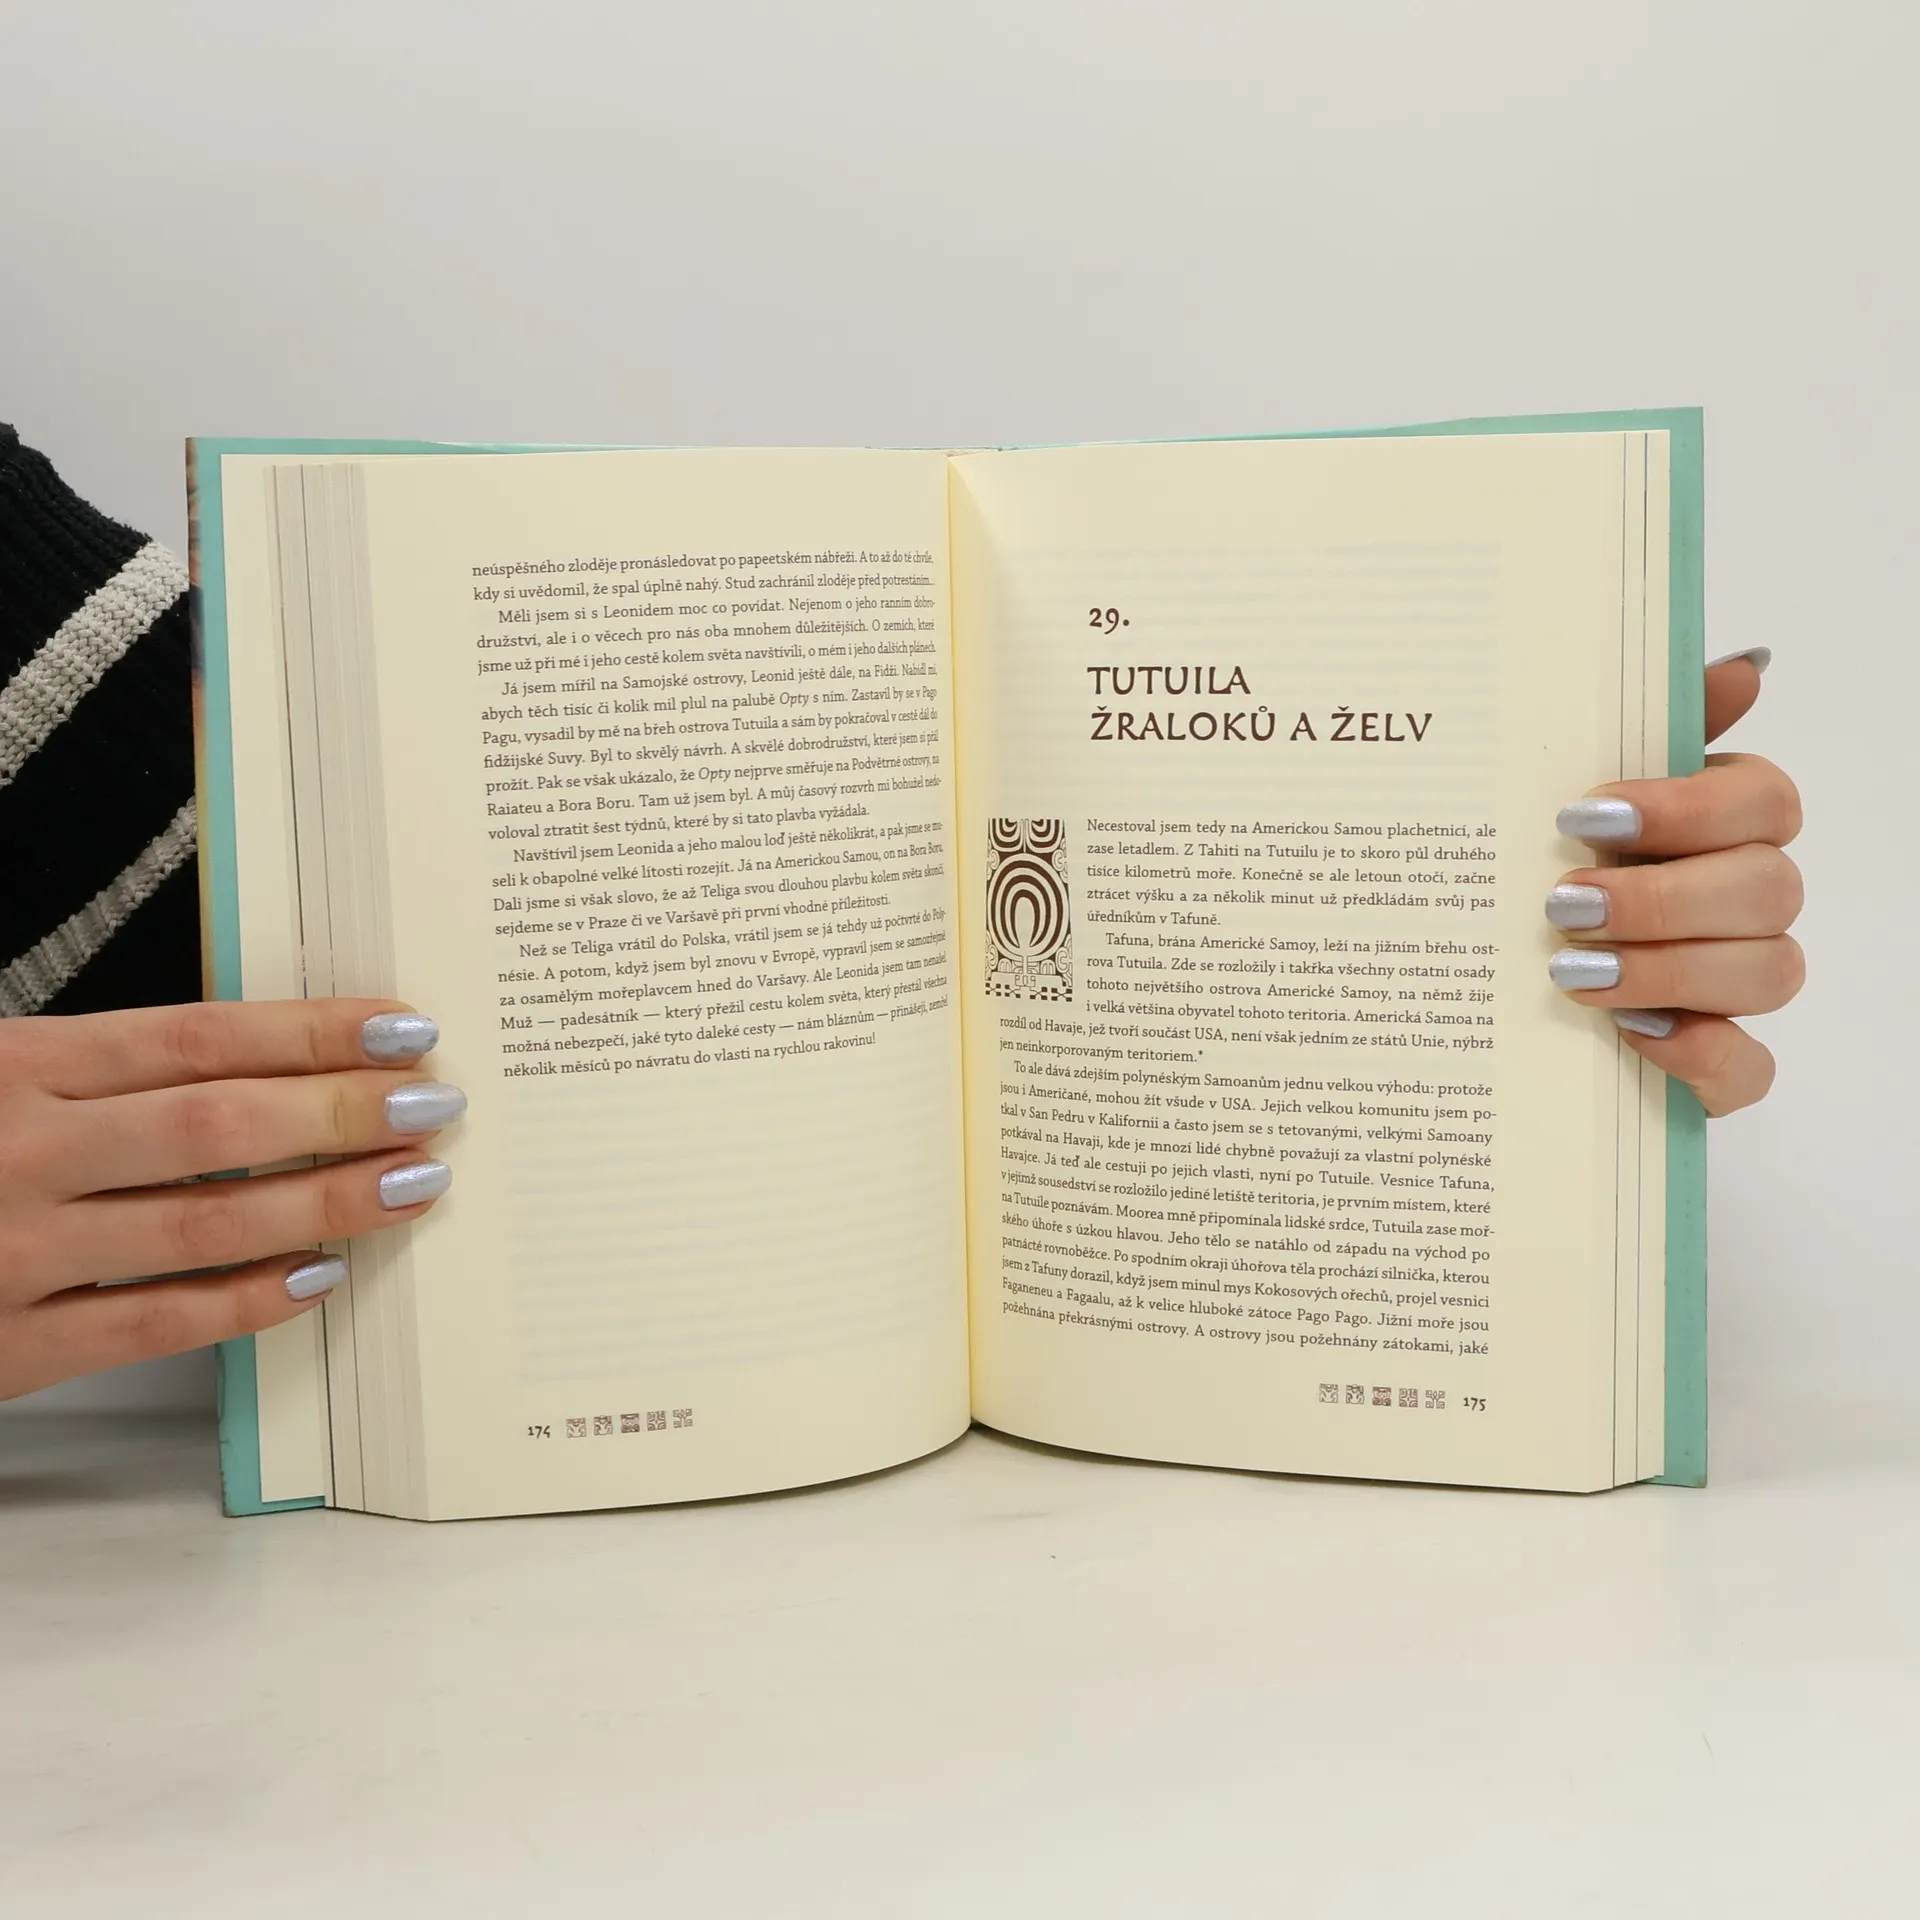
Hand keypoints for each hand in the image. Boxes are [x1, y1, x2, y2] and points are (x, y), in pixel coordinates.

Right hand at [0, 1000, 462, 1398]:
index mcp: (11, 1065)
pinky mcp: (7, 1348)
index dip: (309, 1031)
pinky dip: (250, 1299)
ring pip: (207, 1222)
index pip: (196, 1038)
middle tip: (437, 1103)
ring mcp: (15, 1254)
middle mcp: (18, 1152)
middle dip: (343, 1110)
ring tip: (412, 1181)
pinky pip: (158, 1324)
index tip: (401, 1026)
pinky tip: (323, 1274)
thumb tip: (253, 1055)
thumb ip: (90, 1067)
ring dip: (328, 1200)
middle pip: (219, 1124)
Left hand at [1548, 648, 1800, 1114]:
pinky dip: (1701, 1053)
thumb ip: (1649, 726)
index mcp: (1719, 826)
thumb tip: (1744, 665)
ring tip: (1570, 969)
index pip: (1764, 800)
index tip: (1582, 816)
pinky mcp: (1718, 1067)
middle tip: (1563, 905)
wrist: (1481, 986)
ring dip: (1669, 968)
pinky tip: (1632, 1033)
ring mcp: (1735, 987)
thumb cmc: (1542, 865)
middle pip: (1768, 887)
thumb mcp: (1563, 787)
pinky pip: (1751, 1069)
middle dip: (1662, 896)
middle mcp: (1742, 902)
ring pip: (1769, 971)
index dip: (1686, 807)